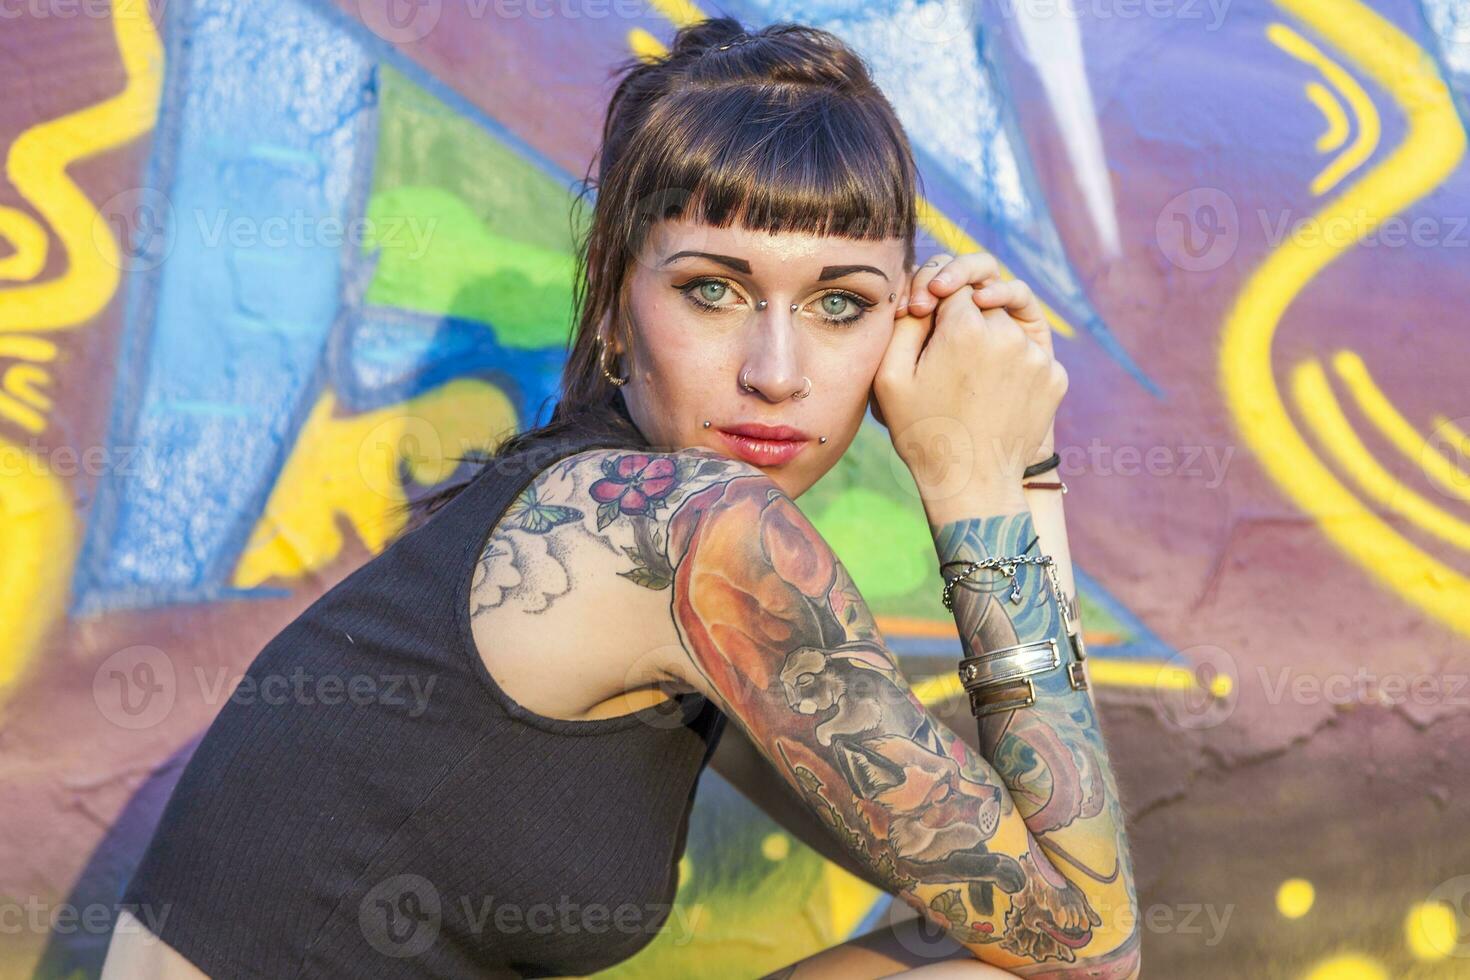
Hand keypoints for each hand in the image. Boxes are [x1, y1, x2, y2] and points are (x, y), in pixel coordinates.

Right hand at [870, 252, 1066, 516]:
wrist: (972, 483)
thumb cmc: (923, 431)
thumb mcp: (890, 376)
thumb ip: (905, 321)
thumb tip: (926, 289)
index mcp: (964, 327)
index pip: (953, 283)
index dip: (936, 295)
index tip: (924, 315)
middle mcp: (1007, 334)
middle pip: (983, 299)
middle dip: (965, 314)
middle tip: (946, 351)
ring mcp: (1037, 356)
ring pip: (1010, 322)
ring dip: (991, 335)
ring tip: (971, 372)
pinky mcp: (1056, 376)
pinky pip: (1030, 351)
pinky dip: (1013, 360)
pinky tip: (992, 390)